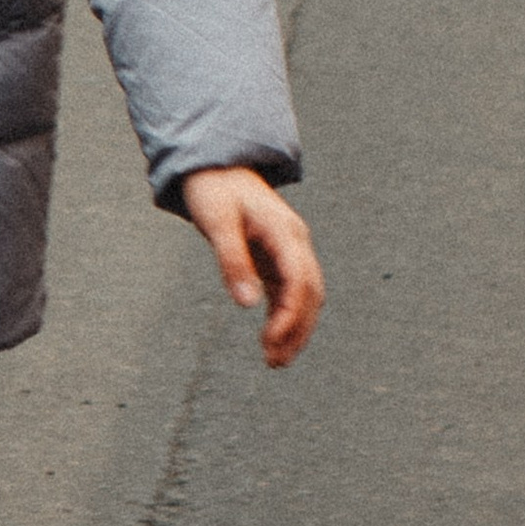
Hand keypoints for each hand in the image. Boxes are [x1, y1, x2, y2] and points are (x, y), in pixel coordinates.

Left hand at [181, 165, 323, 368]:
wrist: (215, 163)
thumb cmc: (214, 189)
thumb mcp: (218, 222)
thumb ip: (232, 261)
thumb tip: (247, 305)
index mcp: (286, 232)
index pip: (300, 281)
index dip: (290, 315)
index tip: (269, 341)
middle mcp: (295, 242)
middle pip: (310, 294)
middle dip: (297, 330)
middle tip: (274, 362)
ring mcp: (290, 250)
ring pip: (305, 296)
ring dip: (294, 328)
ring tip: (274, 361)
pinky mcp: (278, 256)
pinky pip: (290, 291)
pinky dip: (285, 316)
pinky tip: (271, 339)